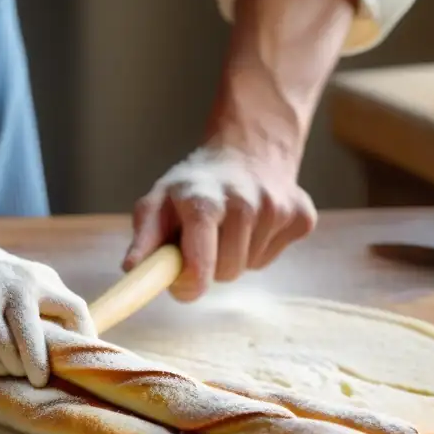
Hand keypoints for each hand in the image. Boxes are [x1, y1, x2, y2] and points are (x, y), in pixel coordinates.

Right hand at [0, 192, 94, 386]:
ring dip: (14, 367)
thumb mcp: (14, 275)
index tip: (76, 362)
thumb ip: (34, 301)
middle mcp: (19, 286)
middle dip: (43, 365)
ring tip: (13, 372)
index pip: (76, 309)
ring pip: (12, 349)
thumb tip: (58, 345)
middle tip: (41, 381)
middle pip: (46, 336)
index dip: (82, 339)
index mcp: (37, 277)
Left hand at [124, 144, 315, 301]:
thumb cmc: (194, 185)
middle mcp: (244, 203)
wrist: (246, 148)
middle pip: (225, 273)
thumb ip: (144, 238)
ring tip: (229, 225)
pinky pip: (272, 258)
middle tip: (206, 237)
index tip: (183, 282)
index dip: (189, 284)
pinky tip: (254, 223)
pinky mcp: (302, 216)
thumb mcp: (158, 202)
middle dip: (211, 265)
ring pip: (249, 267)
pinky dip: (260, 249)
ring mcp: (277, 208)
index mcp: (203, 202)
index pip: (198, 268)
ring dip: (235, 256)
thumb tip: (131, 269)